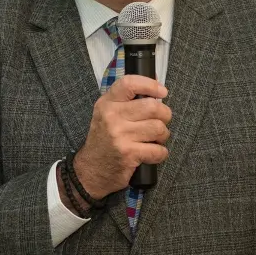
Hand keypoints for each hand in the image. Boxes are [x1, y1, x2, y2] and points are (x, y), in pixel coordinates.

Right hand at [73, 75, 171, 198]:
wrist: (91, 170)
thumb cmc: (104, 141)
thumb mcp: (106, 114)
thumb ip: (126, 100)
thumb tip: (155, 85)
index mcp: (106, 103)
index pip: (130, 84)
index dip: (151, 85)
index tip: (162, 91)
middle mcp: (112, 117)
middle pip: (152, 107)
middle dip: (164, 115)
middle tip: (160, 121)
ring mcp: (120, 135)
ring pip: (158, 128)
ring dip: (163, 135)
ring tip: (155, 139)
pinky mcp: (129, 154)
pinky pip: (158, 150)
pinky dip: (160, 153)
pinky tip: (152, 153)